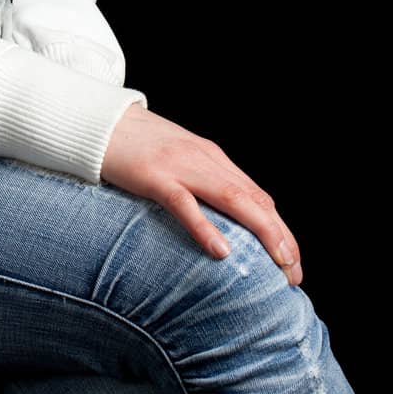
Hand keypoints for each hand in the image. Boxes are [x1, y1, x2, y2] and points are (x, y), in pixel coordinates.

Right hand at [100, 104, 302, 284]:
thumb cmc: (135, 146)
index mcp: (212, 157)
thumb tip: (220, 222)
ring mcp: (180, 166)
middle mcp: (204, 159)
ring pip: (232, 198)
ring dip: (261, 231)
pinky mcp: (154, 176)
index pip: (258, 195)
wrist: (98, 120)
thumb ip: (199, 182)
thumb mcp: (177, 160)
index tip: (292, 261)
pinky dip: (206, 227)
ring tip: (279, 262)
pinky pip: (185, 204)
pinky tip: (222, 251)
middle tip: (294, 273)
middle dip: (280, 237)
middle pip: (254, 199)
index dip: (280, 229)